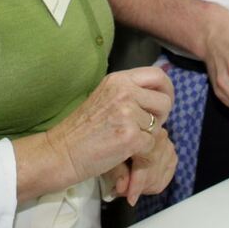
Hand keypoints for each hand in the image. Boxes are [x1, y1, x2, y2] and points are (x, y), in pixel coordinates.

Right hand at [13, 66, 173, 200]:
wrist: (61, 151)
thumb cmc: (82, 128)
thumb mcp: (106, 96)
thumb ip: (129, 91)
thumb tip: (159, 92)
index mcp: (119, 79)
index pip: (158, 75)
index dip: (167, 90)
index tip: (162, 103)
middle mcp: (124, 91)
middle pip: (165, 100)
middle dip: (161, 116)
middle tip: (147, 127)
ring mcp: (127, 113)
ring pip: (159, 124)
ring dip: (149, 135)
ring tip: (130, 138)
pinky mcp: (129, 136)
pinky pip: (151, 144)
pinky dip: (142, 152)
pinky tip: (125, 151)